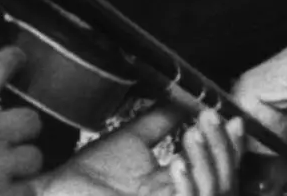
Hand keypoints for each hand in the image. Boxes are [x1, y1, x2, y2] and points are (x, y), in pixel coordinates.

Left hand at [40, 105, 241, 195]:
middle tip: (210, 119)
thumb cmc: (87, 173)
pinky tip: (178, 163)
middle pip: (224, 183)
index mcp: (174, 185)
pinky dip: (188, 185)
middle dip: (224, 149)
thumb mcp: (132, 140)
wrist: (55, 192)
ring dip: (208, 163)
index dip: (230, 145)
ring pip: (212, 194)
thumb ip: (160, 121)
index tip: (230, 117)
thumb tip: (185, 99)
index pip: (218, 168)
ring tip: (193, 134)